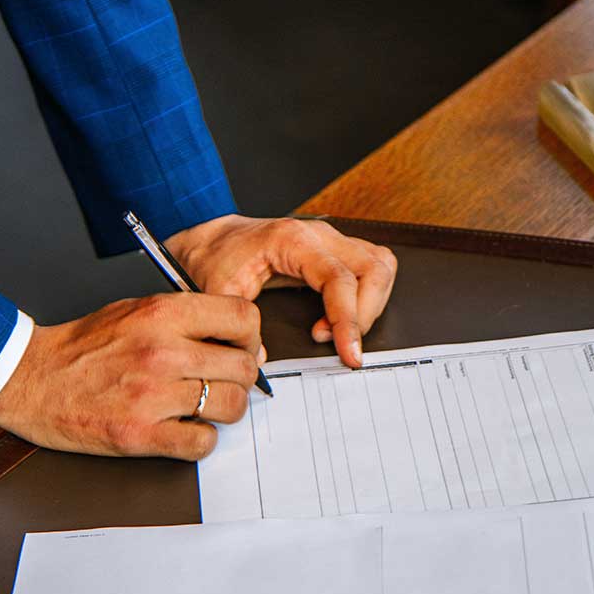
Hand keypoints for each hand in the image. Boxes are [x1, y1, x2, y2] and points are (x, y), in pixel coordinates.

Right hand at [0, 293, 262, 459]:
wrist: (30, 378)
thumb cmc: (85, 345)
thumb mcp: (138, 309)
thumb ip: (189, 319)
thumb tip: (242, 342)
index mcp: (163, 314)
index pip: (242, 317)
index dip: (251, 336)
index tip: (243, 347)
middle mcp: (162, 352)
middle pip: (243, 367)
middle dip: (242, 376)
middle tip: (225, 381)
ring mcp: (151, 395)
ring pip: (231, 406)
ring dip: (226, 409)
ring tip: (205, 406)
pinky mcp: (139, 434)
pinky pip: (202, 443)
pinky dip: (201, 439)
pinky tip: (185, 428)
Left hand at [165, 215, 396, 367]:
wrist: (212, 240)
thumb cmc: (216, 259)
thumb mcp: (218, 292)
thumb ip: (237, 325)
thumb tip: (262, 359)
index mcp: (293, 240)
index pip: (340, 278)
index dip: (349, 319)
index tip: (349, 352)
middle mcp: (319, 234)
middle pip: (373, 268)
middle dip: (365, 314)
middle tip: (342, 345)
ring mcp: (330, 239)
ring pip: (380, 264)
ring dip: (371, 304)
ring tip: (339, 332)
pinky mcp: (334, 249)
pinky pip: (371, 266)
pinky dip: (367, 296)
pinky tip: (339, 318)